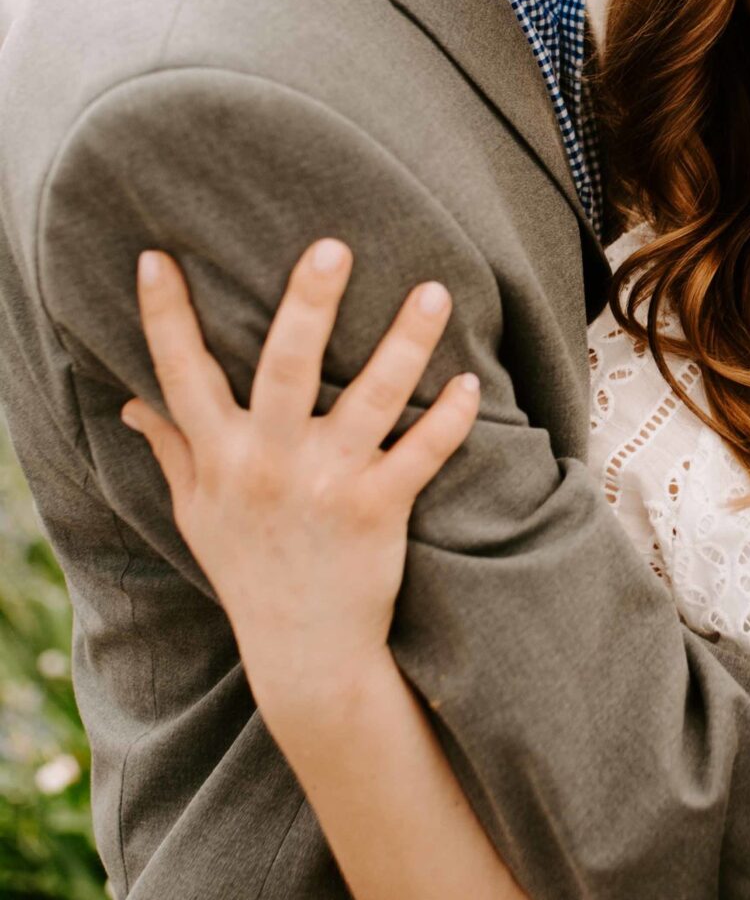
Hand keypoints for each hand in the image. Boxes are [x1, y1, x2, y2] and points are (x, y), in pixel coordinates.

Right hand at [121, 240, 479, 716]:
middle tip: (332, 246)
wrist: (304, 653)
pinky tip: (468, 382)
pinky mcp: (378, 510)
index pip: (181, 375)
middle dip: (308, 304)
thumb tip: (132, 402)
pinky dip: (448, 419)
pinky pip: (420, 454)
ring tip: (434, 292)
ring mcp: (326, 485)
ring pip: (370, 400)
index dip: (165, 317)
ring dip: (404, 345)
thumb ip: (173, 449)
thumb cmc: (250, 570)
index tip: (158, 257)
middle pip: (284, 368)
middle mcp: (268, 464)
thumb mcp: (197, 513)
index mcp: (219, 457)